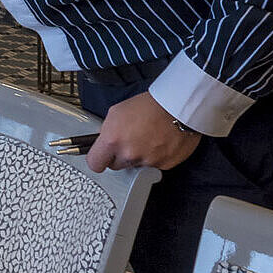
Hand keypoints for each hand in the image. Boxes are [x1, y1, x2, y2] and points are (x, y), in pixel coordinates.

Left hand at [84, 91, 200, 173]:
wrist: (177, 108)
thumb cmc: (148, 106)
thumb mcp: (116, 112)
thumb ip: (108, 132)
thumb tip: (104, 141)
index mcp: (113, 141)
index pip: (95, 164)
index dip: (97, 160)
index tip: (100, 158)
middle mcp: (129, 154)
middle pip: (116, 165)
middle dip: (119, 156)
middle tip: (128, 142)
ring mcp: (147, 162)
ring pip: (136, 165)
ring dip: (138, 156)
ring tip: (147, 138)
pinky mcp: (164, 165)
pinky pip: (154, 165)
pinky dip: (155, 157)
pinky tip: (159, 142)